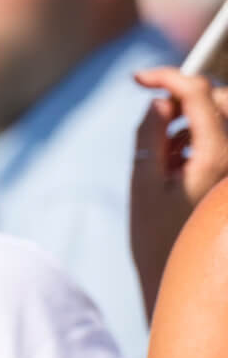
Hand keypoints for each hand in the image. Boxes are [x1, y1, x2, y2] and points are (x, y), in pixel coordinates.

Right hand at [130, 68, 227, 312]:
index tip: (137, 79)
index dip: (167, 76)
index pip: (198, 92)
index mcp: (217, 156)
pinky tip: (178, 165)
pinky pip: (223, 140)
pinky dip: (201, 138)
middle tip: (154, 112)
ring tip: (163, 150)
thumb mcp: (143, 179)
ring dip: (193, 118)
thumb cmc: (158, 235)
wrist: (185, 280)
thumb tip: (159, 101)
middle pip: (221, 99)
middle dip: (186, 95)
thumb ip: (150, 132)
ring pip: (224, 118)